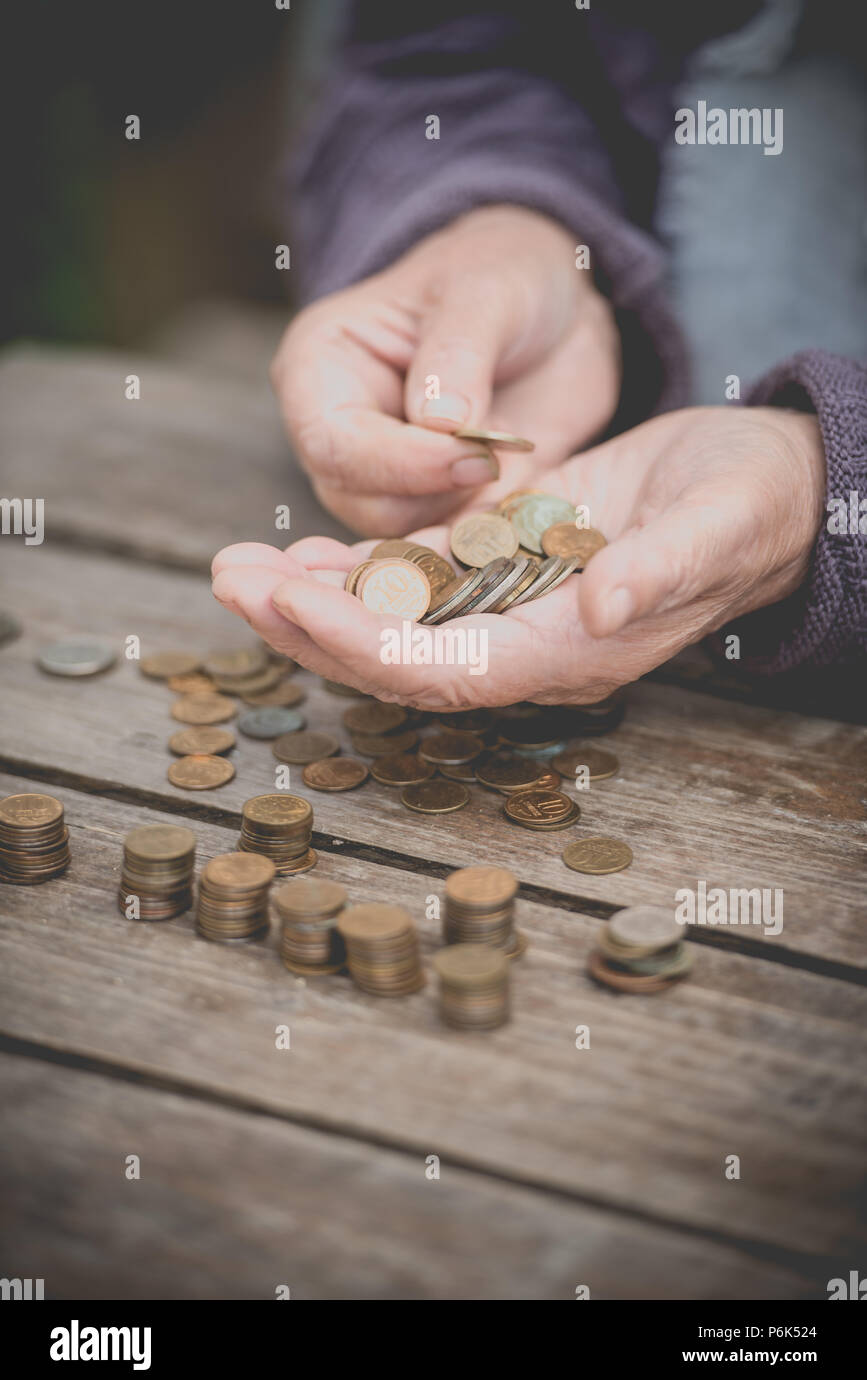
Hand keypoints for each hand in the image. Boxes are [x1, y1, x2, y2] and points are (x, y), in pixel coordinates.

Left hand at [211, 406, 825, 708]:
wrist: (759, 486)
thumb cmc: (750, 506)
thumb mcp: (718, 526)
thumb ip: (659, 572)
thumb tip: (598, 613)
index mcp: (570, 650)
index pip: (447, 670)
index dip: (367, 645)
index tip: (294, 603)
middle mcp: (525, 642)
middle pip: (396, 657)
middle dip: (309, 625)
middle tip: (229, 580)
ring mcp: (506, 606)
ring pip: (390, 620)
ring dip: (311, 597)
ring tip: (237, 566)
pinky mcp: (499, 565)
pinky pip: (410, 581)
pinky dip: (351, 567)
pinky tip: (297, 548)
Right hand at [270, 204, 620, 537]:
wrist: (557, 311)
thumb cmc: (503, 274)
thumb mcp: (486, 288)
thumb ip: (459, 351)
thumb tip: (440, 423)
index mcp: (321, 372)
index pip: (333, 444)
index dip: (399, 462)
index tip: (472, 456)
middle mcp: (342, 437)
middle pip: (361, 504)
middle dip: (434, 496)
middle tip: (498, 464)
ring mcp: (389, 482)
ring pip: (406, 537)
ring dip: (465, 519)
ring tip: (513, 470)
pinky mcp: (440, 512)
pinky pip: (454, 547)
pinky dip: (491, 537)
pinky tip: (525, 503)